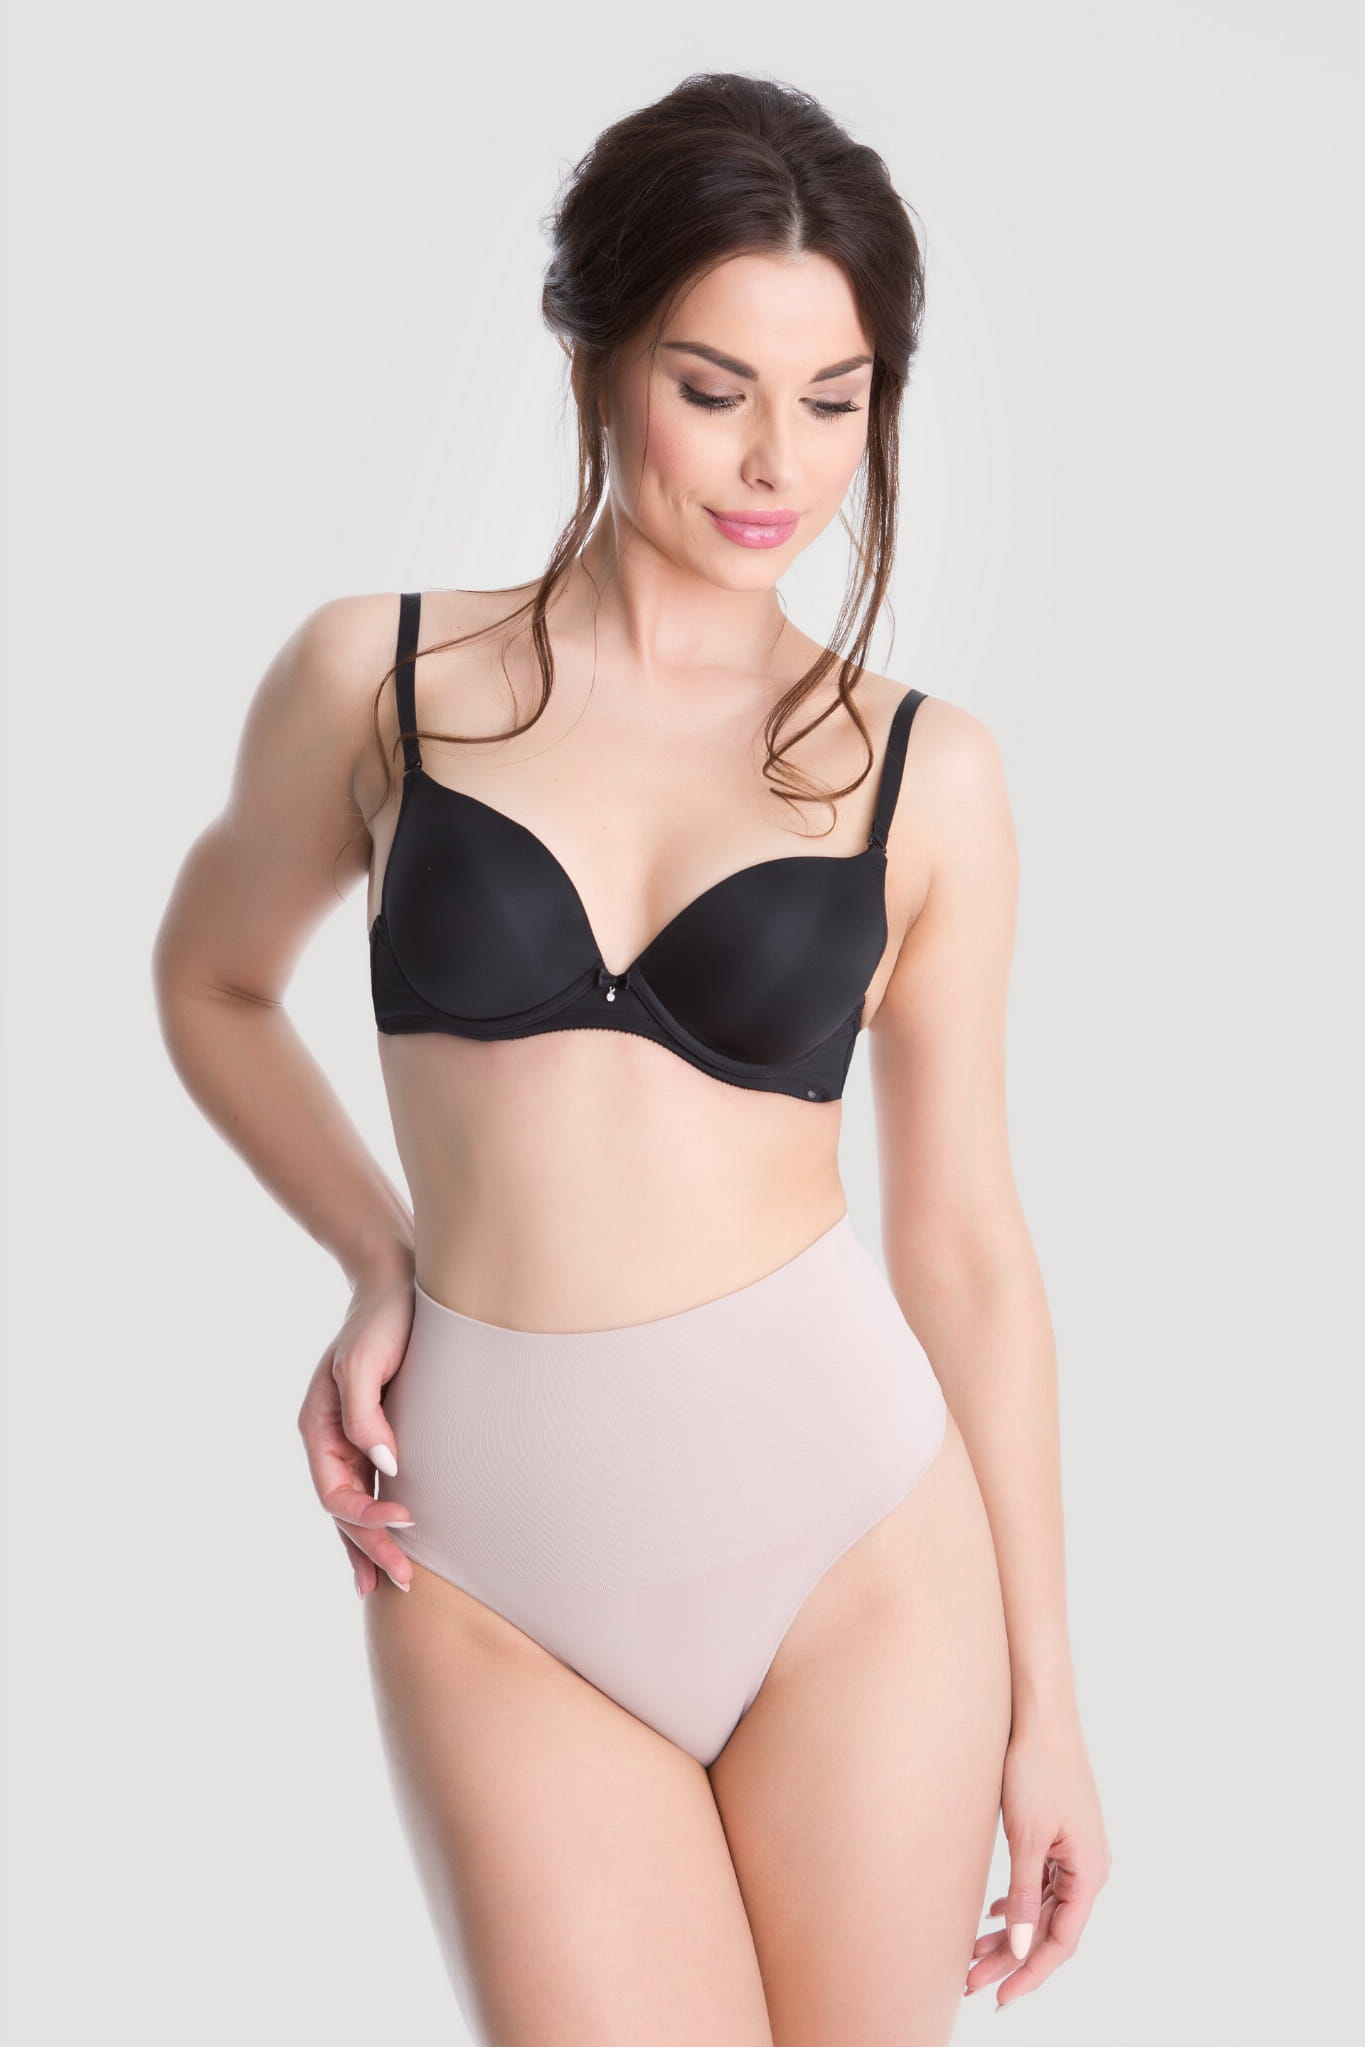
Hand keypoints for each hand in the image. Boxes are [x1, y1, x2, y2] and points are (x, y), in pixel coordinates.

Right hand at [296, 1263, 418, 1597]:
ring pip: (353, 1507)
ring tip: (390, 1584)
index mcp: (318, 1428)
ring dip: (370, 1545)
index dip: (366, 1515)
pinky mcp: (377, 1435)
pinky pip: (370, 1489)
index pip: (336, 1493)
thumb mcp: (365, 1363)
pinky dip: (375, 1520)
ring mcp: (350, 1441)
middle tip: (405, 1581)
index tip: (407, 1519)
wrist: (397, 1283)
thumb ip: (366, 1415)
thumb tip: (385, 1463)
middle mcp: (330, 1441)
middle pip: (343, 1511)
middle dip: (371, 1547)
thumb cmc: (383, 1320)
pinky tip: (387, 1545)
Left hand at [965, 1707, 1110, 2009]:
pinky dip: (1017, 1903)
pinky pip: (1041, 1884)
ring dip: (1011, 1933)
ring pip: (1042, 1908)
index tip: (999, 1997)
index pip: (1060, 1942)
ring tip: (973, 1955)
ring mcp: (1075, 1851)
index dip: (1030, 1974)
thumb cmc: (1036, 1768)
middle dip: (1011, 1959)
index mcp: (1089, 1872)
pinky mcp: (1060, 1835)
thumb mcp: (1026, 1837)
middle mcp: (1088, 1867)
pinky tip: (993, 1915)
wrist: (1041, 1714)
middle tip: (972, 1982)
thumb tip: (1020, 1949)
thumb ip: (1023, 1896)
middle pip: (1049, 1929)